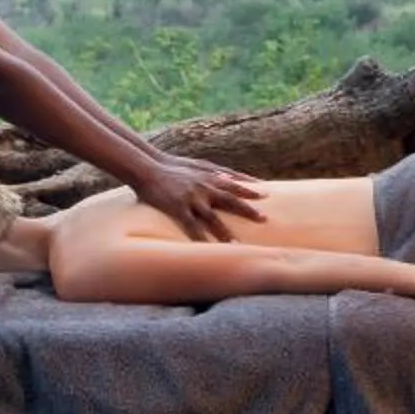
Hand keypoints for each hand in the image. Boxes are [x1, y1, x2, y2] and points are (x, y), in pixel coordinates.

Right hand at [130, 154, 267, 242]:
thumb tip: (228, 177)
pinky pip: (192, 227)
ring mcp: (192, 198)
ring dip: (226, 232)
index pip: (235, 182)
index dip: (250, 189)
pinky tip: (208, 249)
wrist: (148, 166)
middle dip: (248, 210)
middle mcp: (205, 187)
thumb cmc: (171, 165)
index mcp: (209, 175)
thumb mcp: (196, 164)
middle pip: (231, 200)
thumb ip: (213, 172)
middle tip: (265, 219)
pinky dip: (201, 239)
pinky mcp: (178, 208)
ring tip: (238, 245)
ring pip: (214, 219)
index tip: (266, 194)